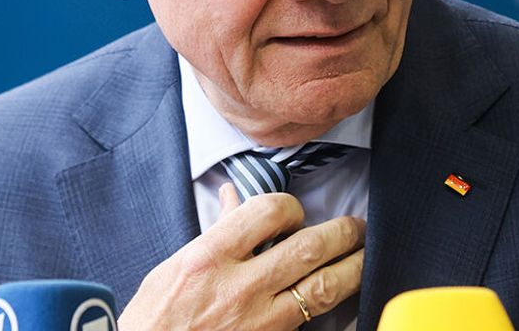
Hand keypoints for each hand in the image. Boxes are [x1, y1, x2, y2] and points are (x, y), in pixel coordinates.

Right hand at [118, 187, 365, 329]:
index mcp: (209, 258)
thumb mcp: (174, 268)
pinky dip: (332, 306)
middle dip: (342, 232)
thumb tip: (232, 199)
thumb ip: (214, 233)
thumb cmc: (154, 321)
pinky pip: (311, 321)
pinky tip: (346, 295)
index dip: (290, 206)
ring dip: (352, 267)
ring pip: (322, 288)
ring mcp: (258, 321)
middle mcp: (238, 288)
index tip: (295, 211)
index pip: (267, 212)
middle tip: (356, 227)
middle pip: (308, 249)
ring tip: (364, 253)